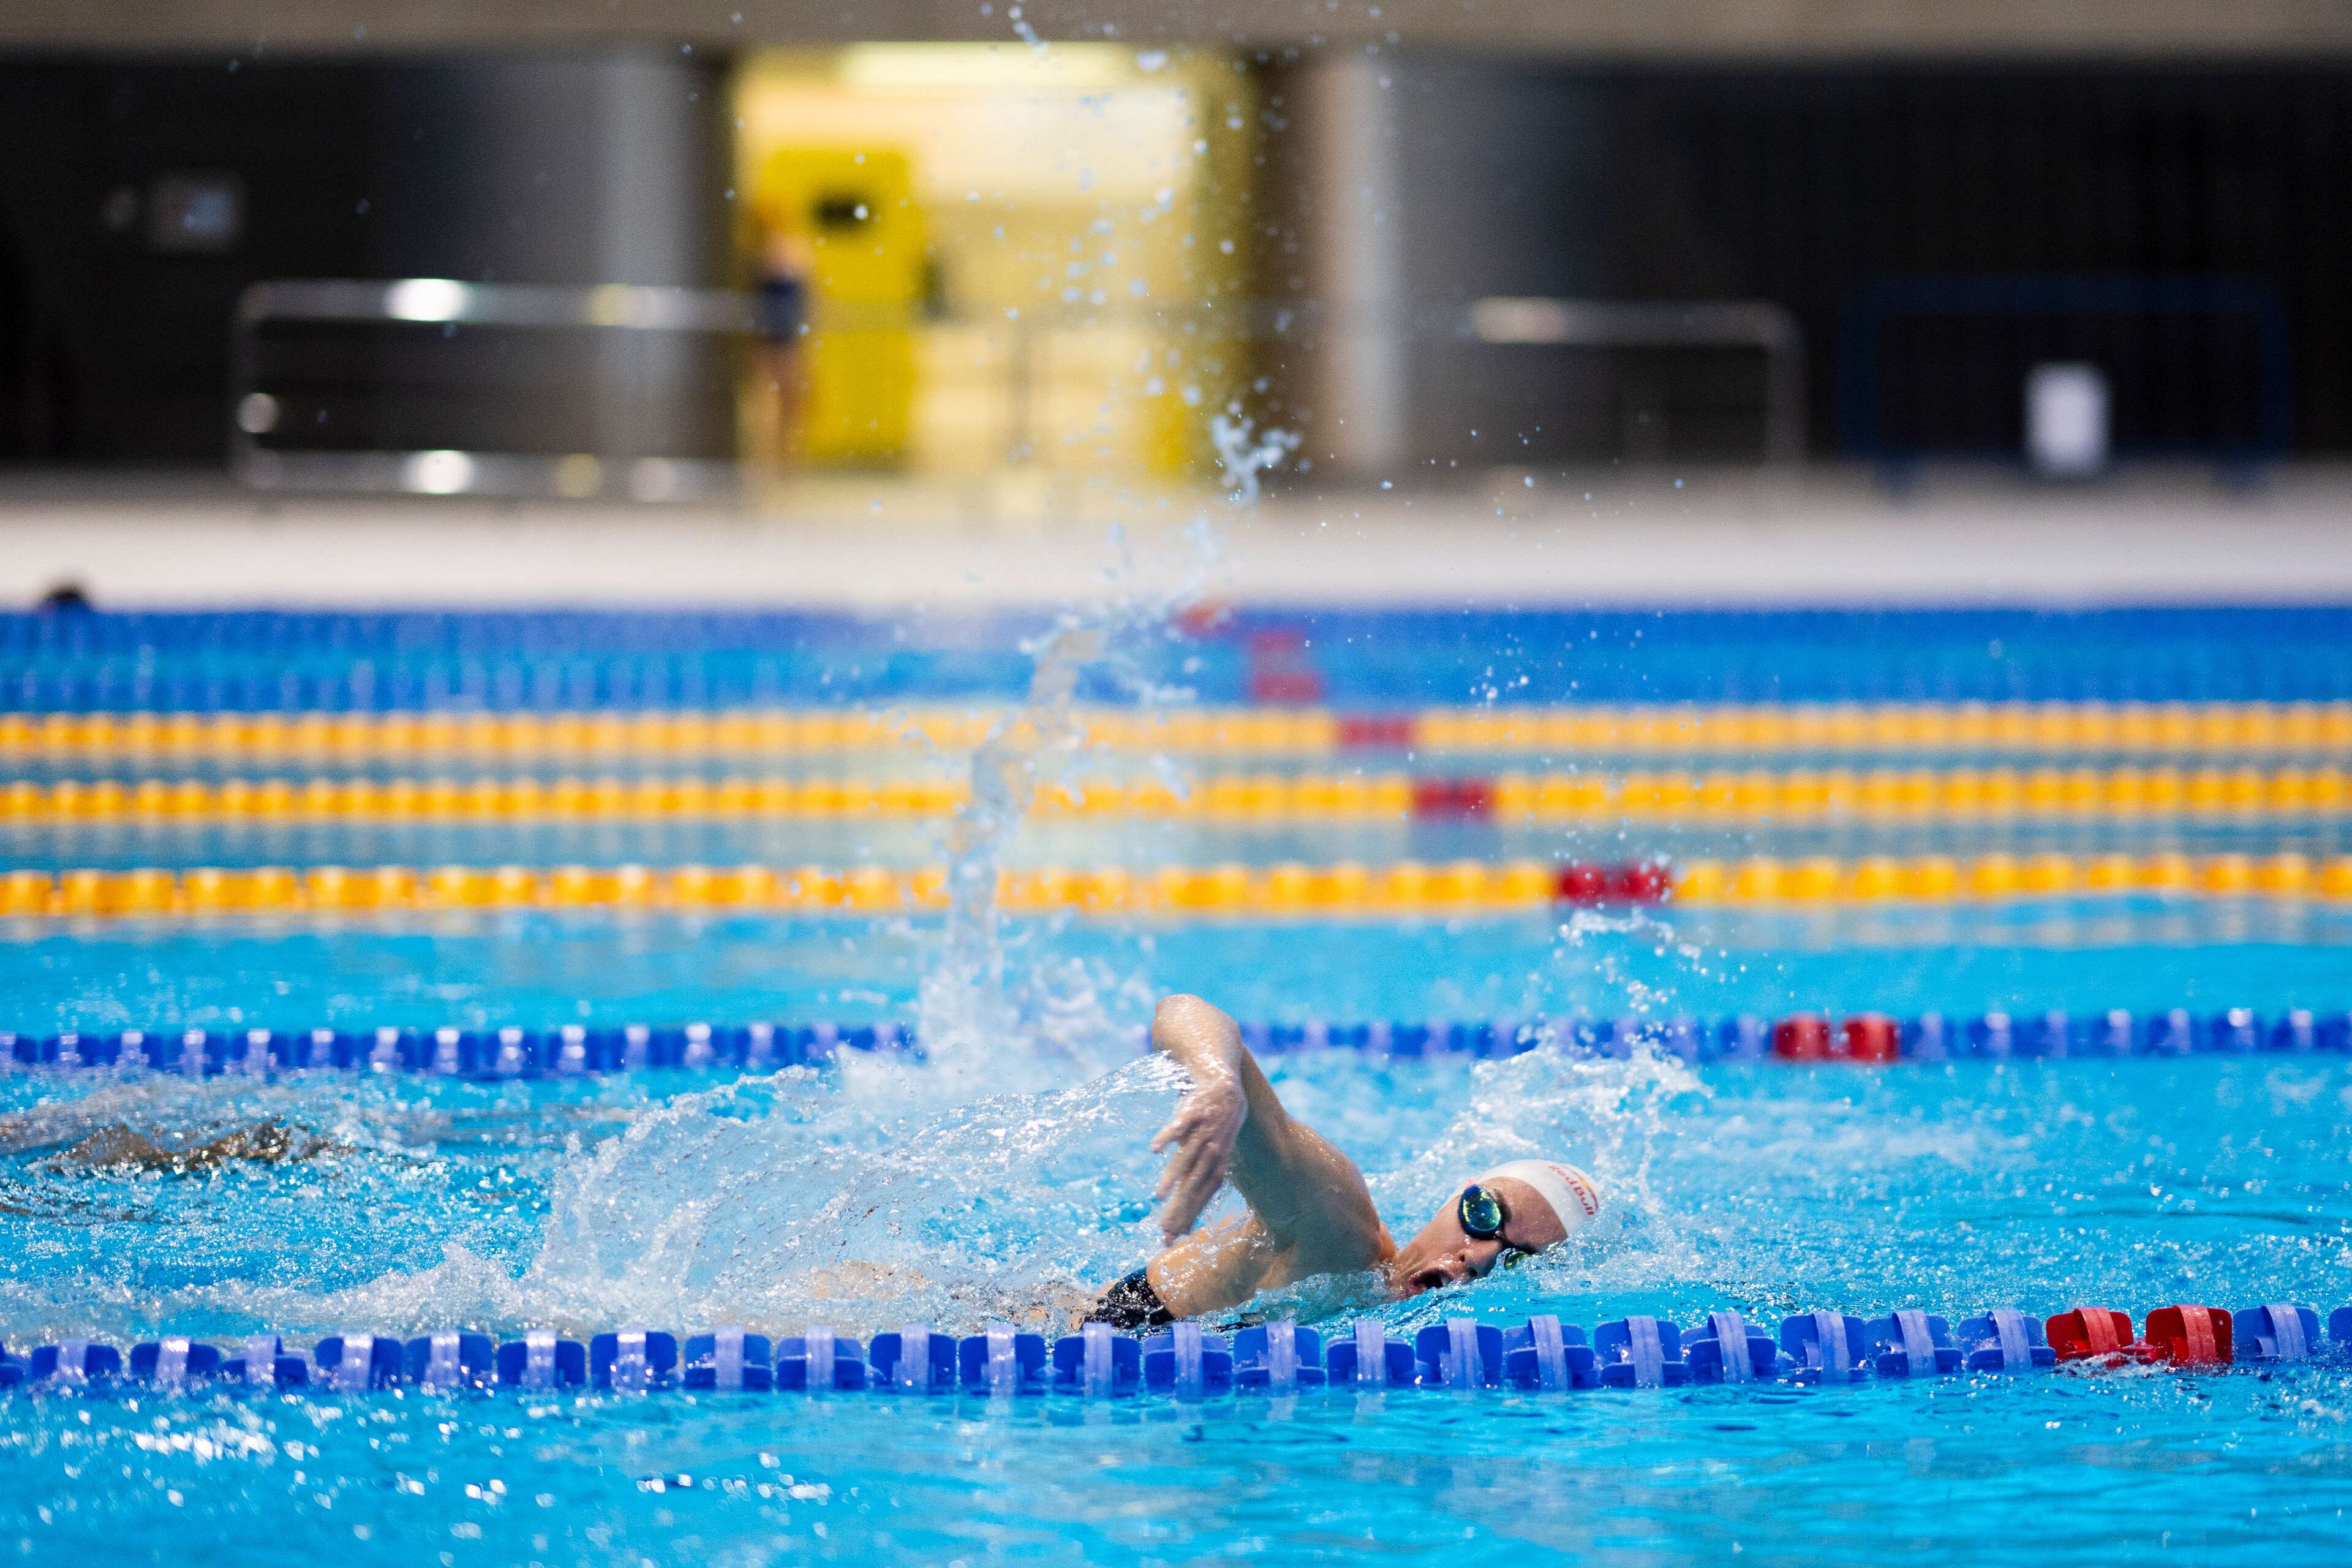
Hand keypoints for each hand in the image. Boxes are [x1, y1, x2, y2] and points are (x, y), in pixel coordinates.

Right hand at [1149, 1073, 1243, 1242]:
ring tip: (1159, 1195)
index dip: (1188, 1217)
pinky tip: (1154, 1150)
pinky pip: (1178, 1126)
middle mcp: (1211, 1151)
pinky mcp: (1192, 1112)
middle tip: (1163, 1228)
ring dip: (1172, 1176)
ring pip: (1186, 1158)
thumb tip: (1192, 1221)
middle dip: (1179, 1208)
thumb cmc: (1216, 1128)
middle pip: (1193, 1185)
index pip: (1202, 1197)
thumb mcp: (1213, 1157)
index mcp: (1217, 1165)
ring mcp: (1202, 1132)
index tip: (1172, 1238)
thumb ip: (1199, 1186)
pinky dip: (1167, 1137)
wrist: (1224, 1084)